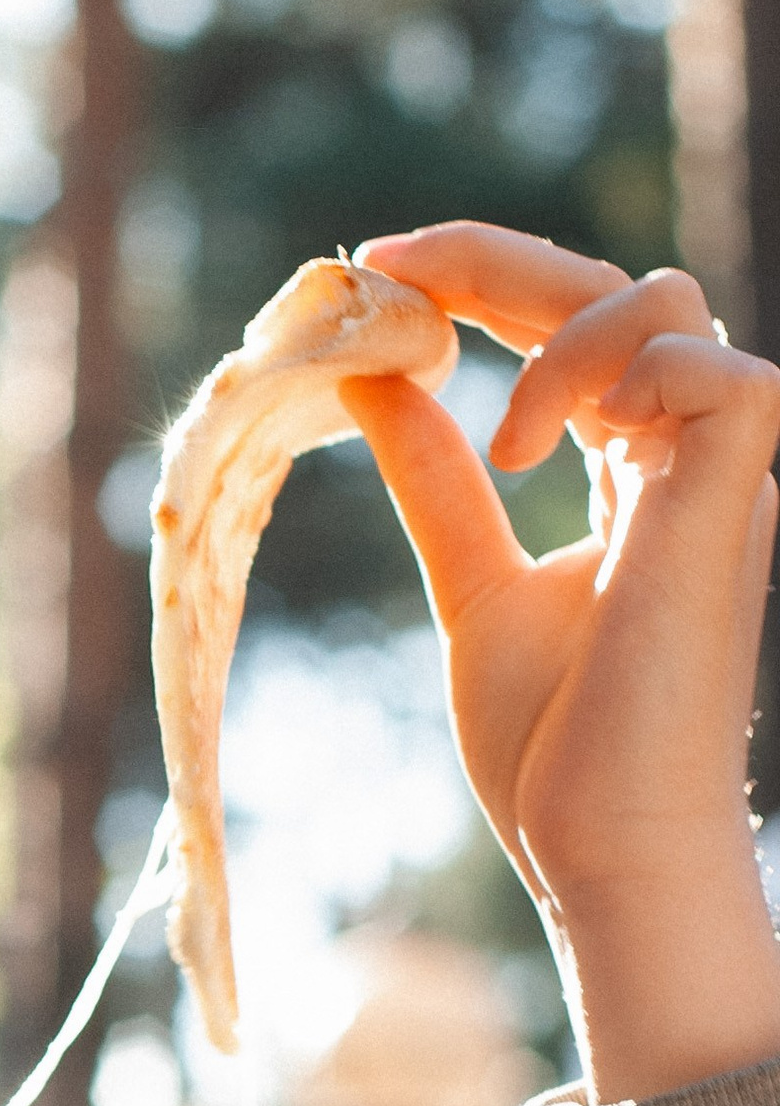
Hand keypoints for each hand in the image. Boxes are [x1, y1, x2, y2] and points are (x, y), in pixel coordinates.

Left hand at [344, 224, 779, 1102]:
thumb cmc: (554, 750)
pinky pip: (707, 366)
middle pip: (616, 288)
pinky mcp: (736, 495)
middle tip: (383, 263)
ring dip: (552, 328)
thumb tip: (370, 380)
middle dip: (493, 258)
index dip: (486, 280)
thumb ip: (437, 484)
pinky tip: (526, 458)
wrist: (603, 847)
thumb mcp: (473, 586)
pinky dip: (600, 377)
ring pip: (667, 301)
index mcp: (641, 474)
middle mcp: (691, 459)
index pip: (577, 329)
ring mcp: (723, 474)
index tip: (377, 267)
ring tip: (496, 442)